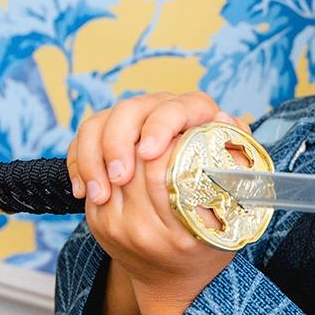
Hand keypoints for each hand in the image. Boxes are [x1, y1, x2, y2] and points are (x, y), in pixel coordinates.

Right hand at [67, 91, 249, 205]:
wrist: (185, 208)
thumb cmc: (217, 192)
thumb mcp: (235, 175)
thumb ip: (235, 150)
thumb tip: (224, 122)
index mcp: (197, 111)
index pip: (178, 106)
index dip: (160, 126)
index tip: (149, 154)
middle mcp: (162, 107)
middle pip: (129, 111)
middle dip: (118, 145)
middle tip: (118, 179)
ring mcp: (132, 120)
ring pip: (99, 124)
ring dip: (94, 160)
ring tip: (99, 195)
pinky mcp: (106, 135)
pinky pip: (83, 141)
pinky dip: (79, 165)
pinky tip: (84, 192)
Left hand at [86, 140, 233, 314]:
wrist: (174, 288)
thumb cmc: (210, 248)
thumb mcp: (236, 219)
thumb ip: (234, 171)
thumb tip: (224, 122)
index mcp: (178, 233)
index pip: (160, 169)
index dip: (169, 140)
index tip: (185, 131)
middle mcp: (140, 232)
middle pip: (133, 163)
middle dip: (147, 136)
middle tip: (167, 129)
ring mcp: (113, 228)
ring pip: (110, 165)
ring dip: (127, 143)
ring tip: (149, 137)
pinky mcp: (96, 223)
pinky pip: (95, 176)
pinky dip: (109, 156)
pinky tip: (129, 152)